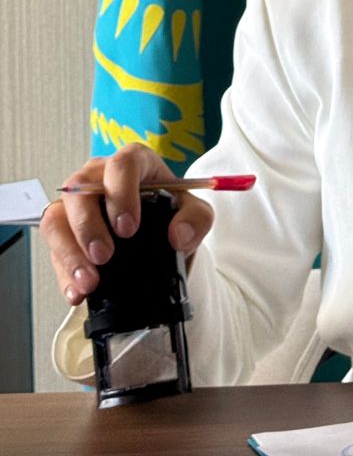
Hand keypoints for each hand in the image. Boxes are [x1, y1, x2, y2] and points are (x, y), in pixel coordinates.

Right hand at [40, 144, 212, 306]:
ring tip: (88, 282)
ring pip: (56, 217)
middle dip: (88, 226)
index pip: (121, 164)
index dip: (121, 193)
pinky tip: (77, 292)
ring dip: (69, 252)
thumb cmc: (173, 213)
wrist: (161, 236)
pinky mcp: (64, 231)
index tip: (128, 227)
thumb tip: (178, 236)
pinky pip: (52, 247)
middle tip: (104, 256)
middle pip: (80, 190)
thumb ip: (196, 220)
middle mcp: (98, 177)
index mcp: (134, 163)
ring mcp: (77, 203)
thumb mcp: (195, 213)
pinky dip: (63, 272)